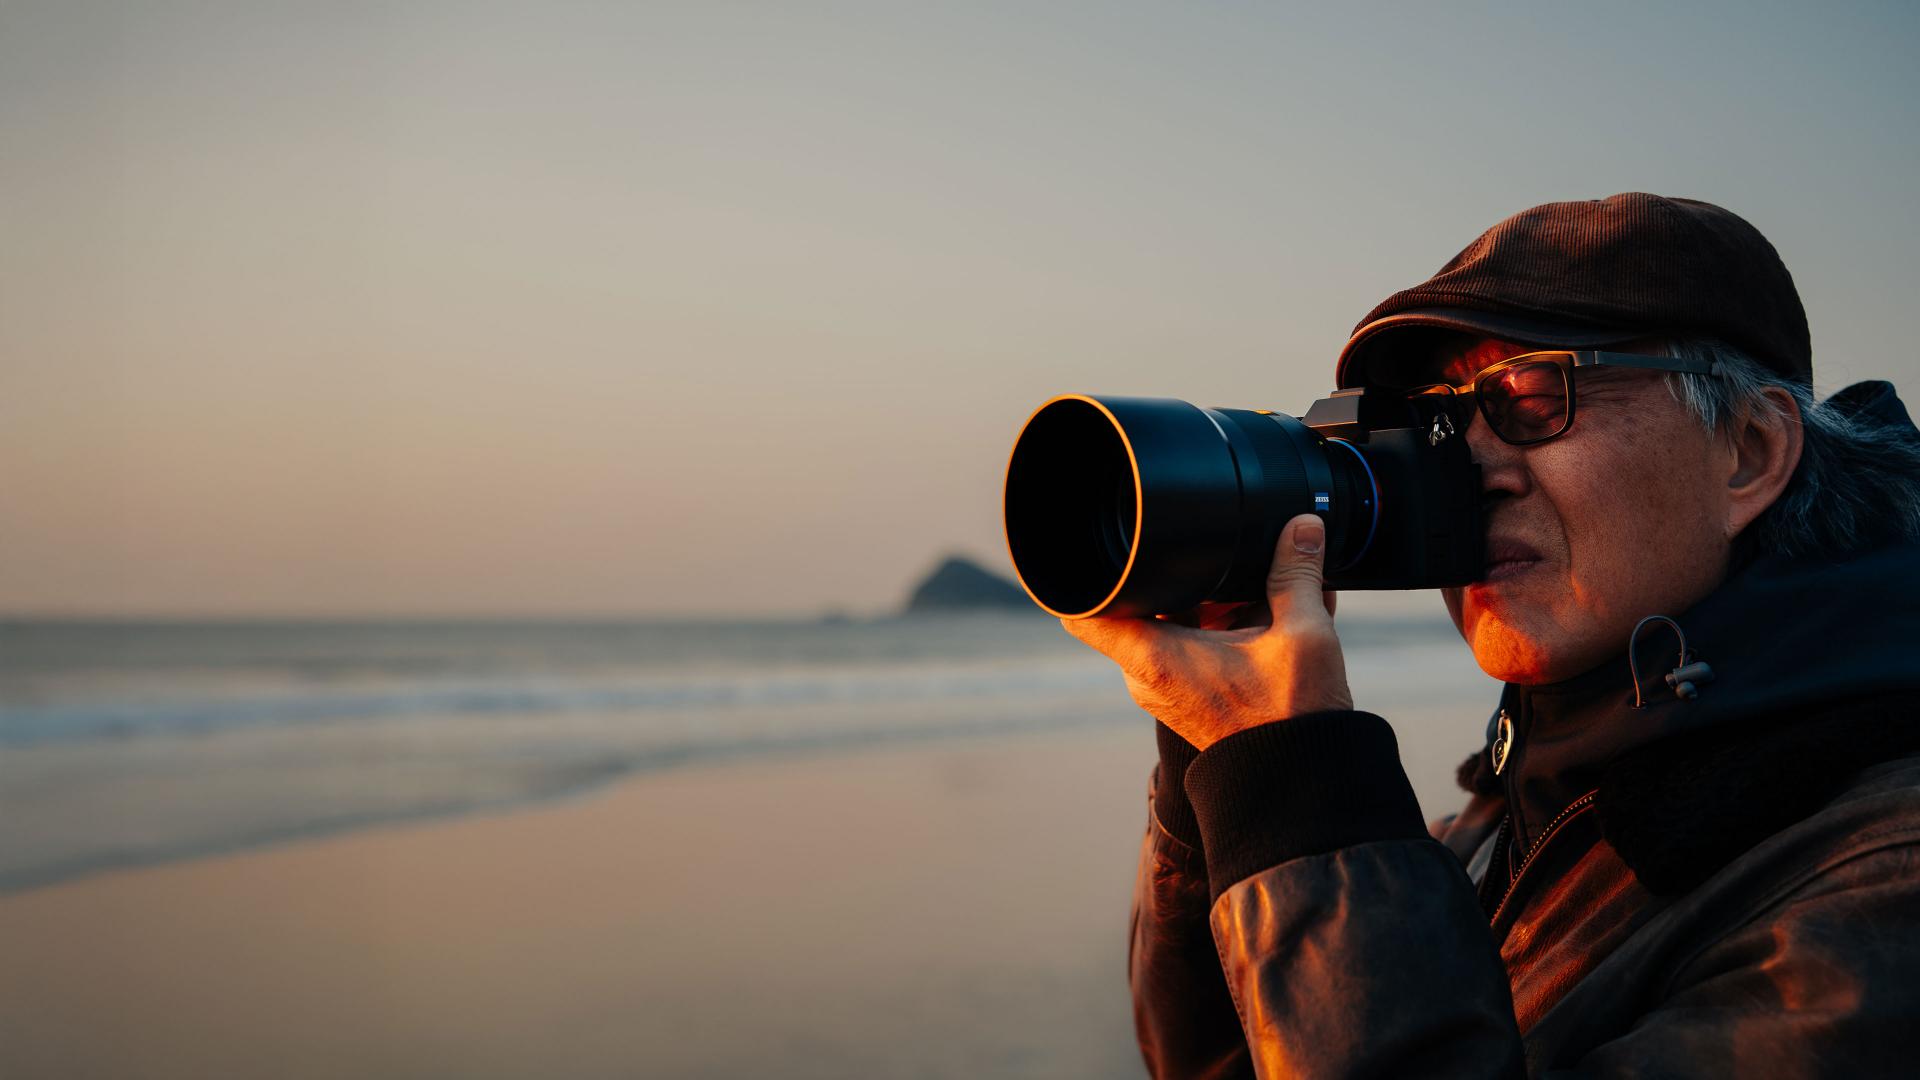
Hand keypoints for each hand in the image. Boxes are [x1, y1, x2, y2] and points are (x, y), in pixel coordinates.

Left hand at [1062, 514, 1352, 750]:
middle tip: (1220, 562)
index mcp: (1155, 657)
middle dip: (1175, 577)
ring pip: (1170, 623)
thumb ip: (1296, 572)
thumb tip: (1302, 524)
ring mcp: (1166, 687)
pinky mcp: (1190, 695)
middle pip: (1139, 604)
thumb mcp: (1303, 634)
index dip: (1086, 573)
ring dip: (1206, 602)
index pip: (1085, 612)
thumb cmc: (1293, 718)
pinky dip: (1219, 626)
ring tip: (1256, 593)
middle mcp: (1149, 675)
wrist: (1305, 782)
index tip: (1106, 546)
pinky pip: (1191, 645)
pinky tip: (1264, 615)